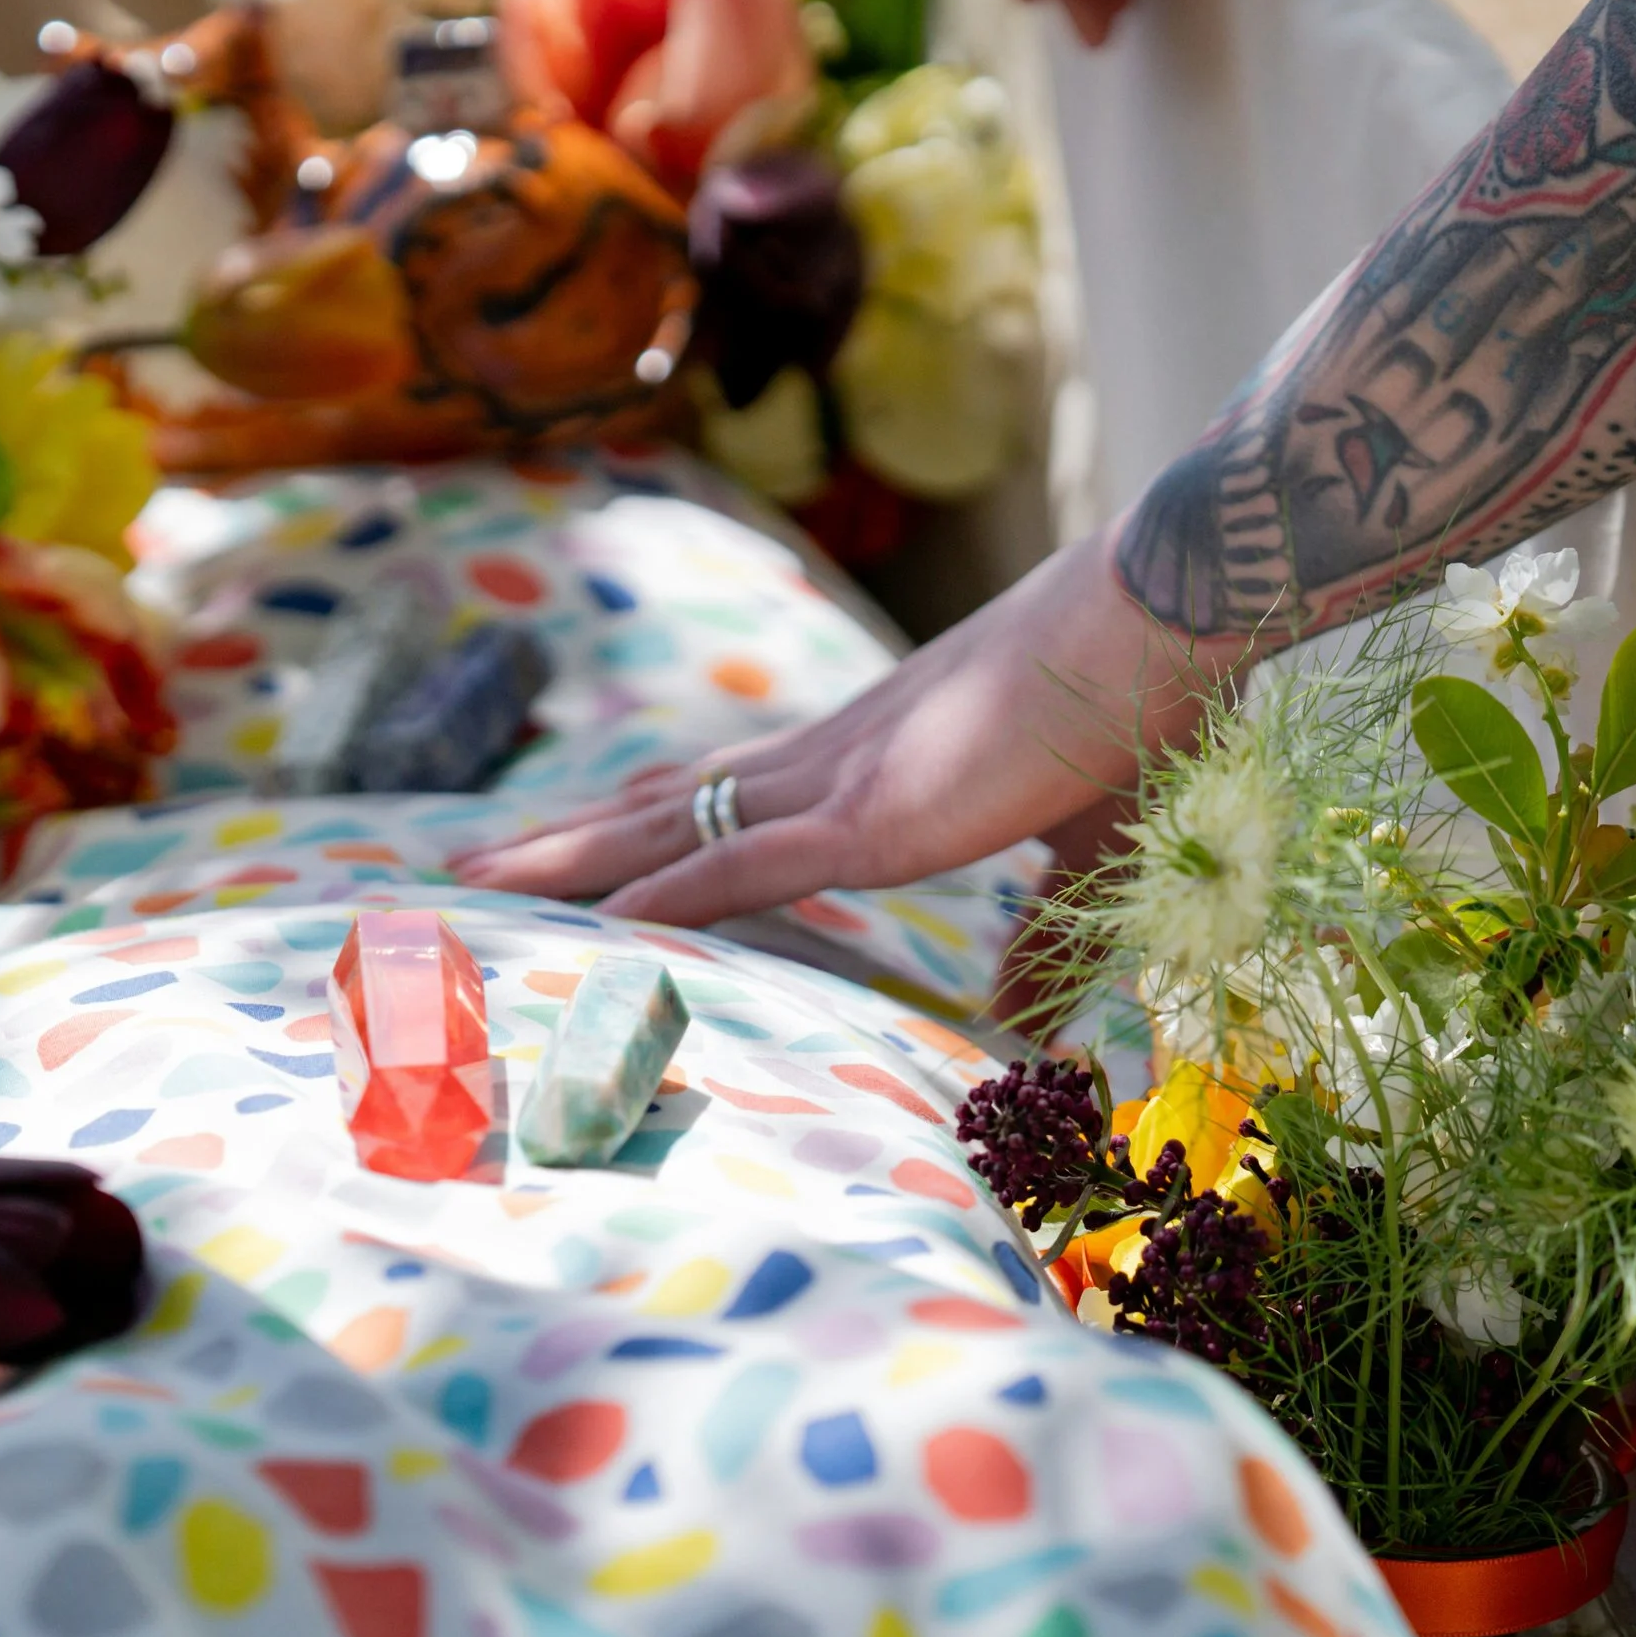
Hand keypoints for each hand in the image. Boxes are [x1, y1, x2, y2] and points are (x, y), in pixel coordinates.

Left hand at [451, 532, 1253, 925]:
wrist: (1162, 625)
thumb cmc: (1130, 714)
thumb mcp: (1077, 845)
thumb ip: (1036, 931)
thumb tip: (1011, 1011)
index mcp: (867, 762)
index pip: (725, 800)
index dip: (645, 827)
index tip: (579, 849)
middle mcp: (826, 760)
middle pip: (664, 807)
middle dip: (569, 842)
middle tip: (474, 866)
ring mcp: (840, 782)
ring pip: (673, 828)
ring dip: (575, 858)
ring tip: (478, 881)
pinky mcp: (874, 814)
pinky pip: (746, 864)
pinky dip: (669, 894)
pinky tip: (598, 917)